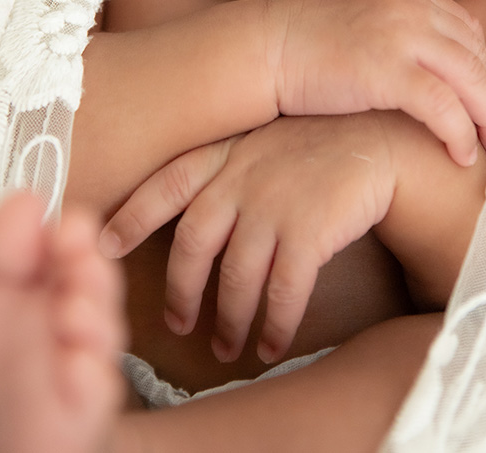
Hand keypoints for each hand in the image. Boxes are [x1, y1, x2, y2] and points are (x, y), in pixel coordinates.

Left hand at [0, 193, 125, 452]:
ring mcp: (85, 361)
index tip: (68, 223)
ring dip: (92, 315)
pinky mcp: (88, 405)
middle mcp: (74, 317)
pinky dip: (88, 376)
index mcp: (51, 284)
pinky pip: (96, 389)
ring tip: (71, 308)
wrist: (9, 433)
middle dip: (89, 266)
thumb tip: (27, 197)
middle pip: (97, 283)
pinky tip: (75, 365)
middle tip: (76, 247)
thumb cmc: (1, 367)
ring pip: (104, 331)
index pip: (73, 249)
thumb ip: (12, 252)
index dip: (74, 235)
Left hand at [100, 114, 398, 366]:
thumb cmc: (317, 145)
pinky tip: (272, 343)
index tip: (106, 245)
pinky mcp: (310, 230)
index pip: (166, 184)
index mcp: (226, 153)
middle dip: (181, 292)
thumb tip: (192, 214)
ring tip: (228, 345)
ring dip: (228, 320)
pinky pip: (283, 292)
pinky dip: (274, 324)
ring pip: (236, 278)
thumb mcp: (262, 140)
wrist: (380, 140)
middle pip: (192, 245)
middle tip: (177, 324)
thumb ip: (225, 167)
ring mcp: (274, 204)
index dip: (133, 216)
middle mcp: (242, 178)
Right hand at [265, 0, 485, 164]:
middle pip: (474, 53)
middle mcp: (410, 7)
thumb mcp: (361, 26)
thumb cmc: (303, 50)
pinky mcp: (388, 71)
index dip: (481, 68)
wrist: (262, 52)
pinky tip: (459, 155)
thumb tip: (427, 72)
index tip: (485, 101)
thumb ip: (398, 36)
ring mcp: (401, 36)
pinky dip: (459, 132)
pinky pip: (443, 106)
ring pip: (470, 79)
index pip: (465, 28)